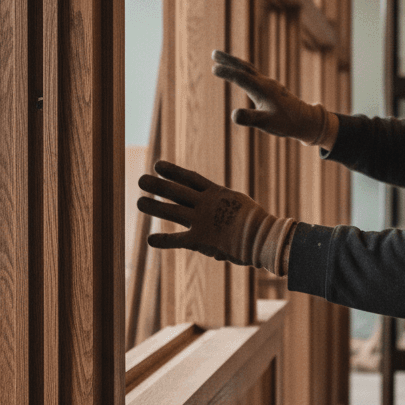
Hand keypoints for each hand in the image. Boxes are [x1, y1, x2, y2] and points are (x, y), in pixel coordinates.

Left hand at [138, 160, 295, 275]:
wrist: (265, 238)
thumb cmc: (257, 223)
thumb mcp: (239, 206)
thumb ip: (222, 209)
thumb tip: (215, 211)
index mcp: (216, 193)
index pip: (190, 179)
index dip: (173, 171)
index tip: (157, 165)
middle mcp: (206, 204)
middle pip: (176, 192)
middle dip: (158, 186)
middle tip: (141, 180)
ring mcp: (202, 221)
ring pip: (172, 211)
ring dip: (154, 206)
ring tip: (139, 202)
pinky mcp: (201, 239)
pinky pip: (178, 240)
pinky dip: (163, 240)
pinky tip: (150, 240)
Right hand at [211, 49, 337, 148]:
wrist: (305, 119)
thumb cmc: (286, 122)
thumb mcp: (266, 123)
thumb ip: (250, 118)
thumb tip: (234, 115)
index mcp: (262, 89)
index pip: (241, 77)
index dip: (227, 72)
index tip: (213, 67)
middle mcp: (265, 83)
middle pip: (244, 67)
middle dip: (229, 60)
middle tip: (214, 53)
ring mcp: (268, 84)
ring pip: (249, 69)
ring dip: (235, 63)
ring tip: (222, 59)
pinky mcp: (271, 88)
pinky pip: (253, 74)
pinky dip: (243, 70)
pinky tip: (240, 73)